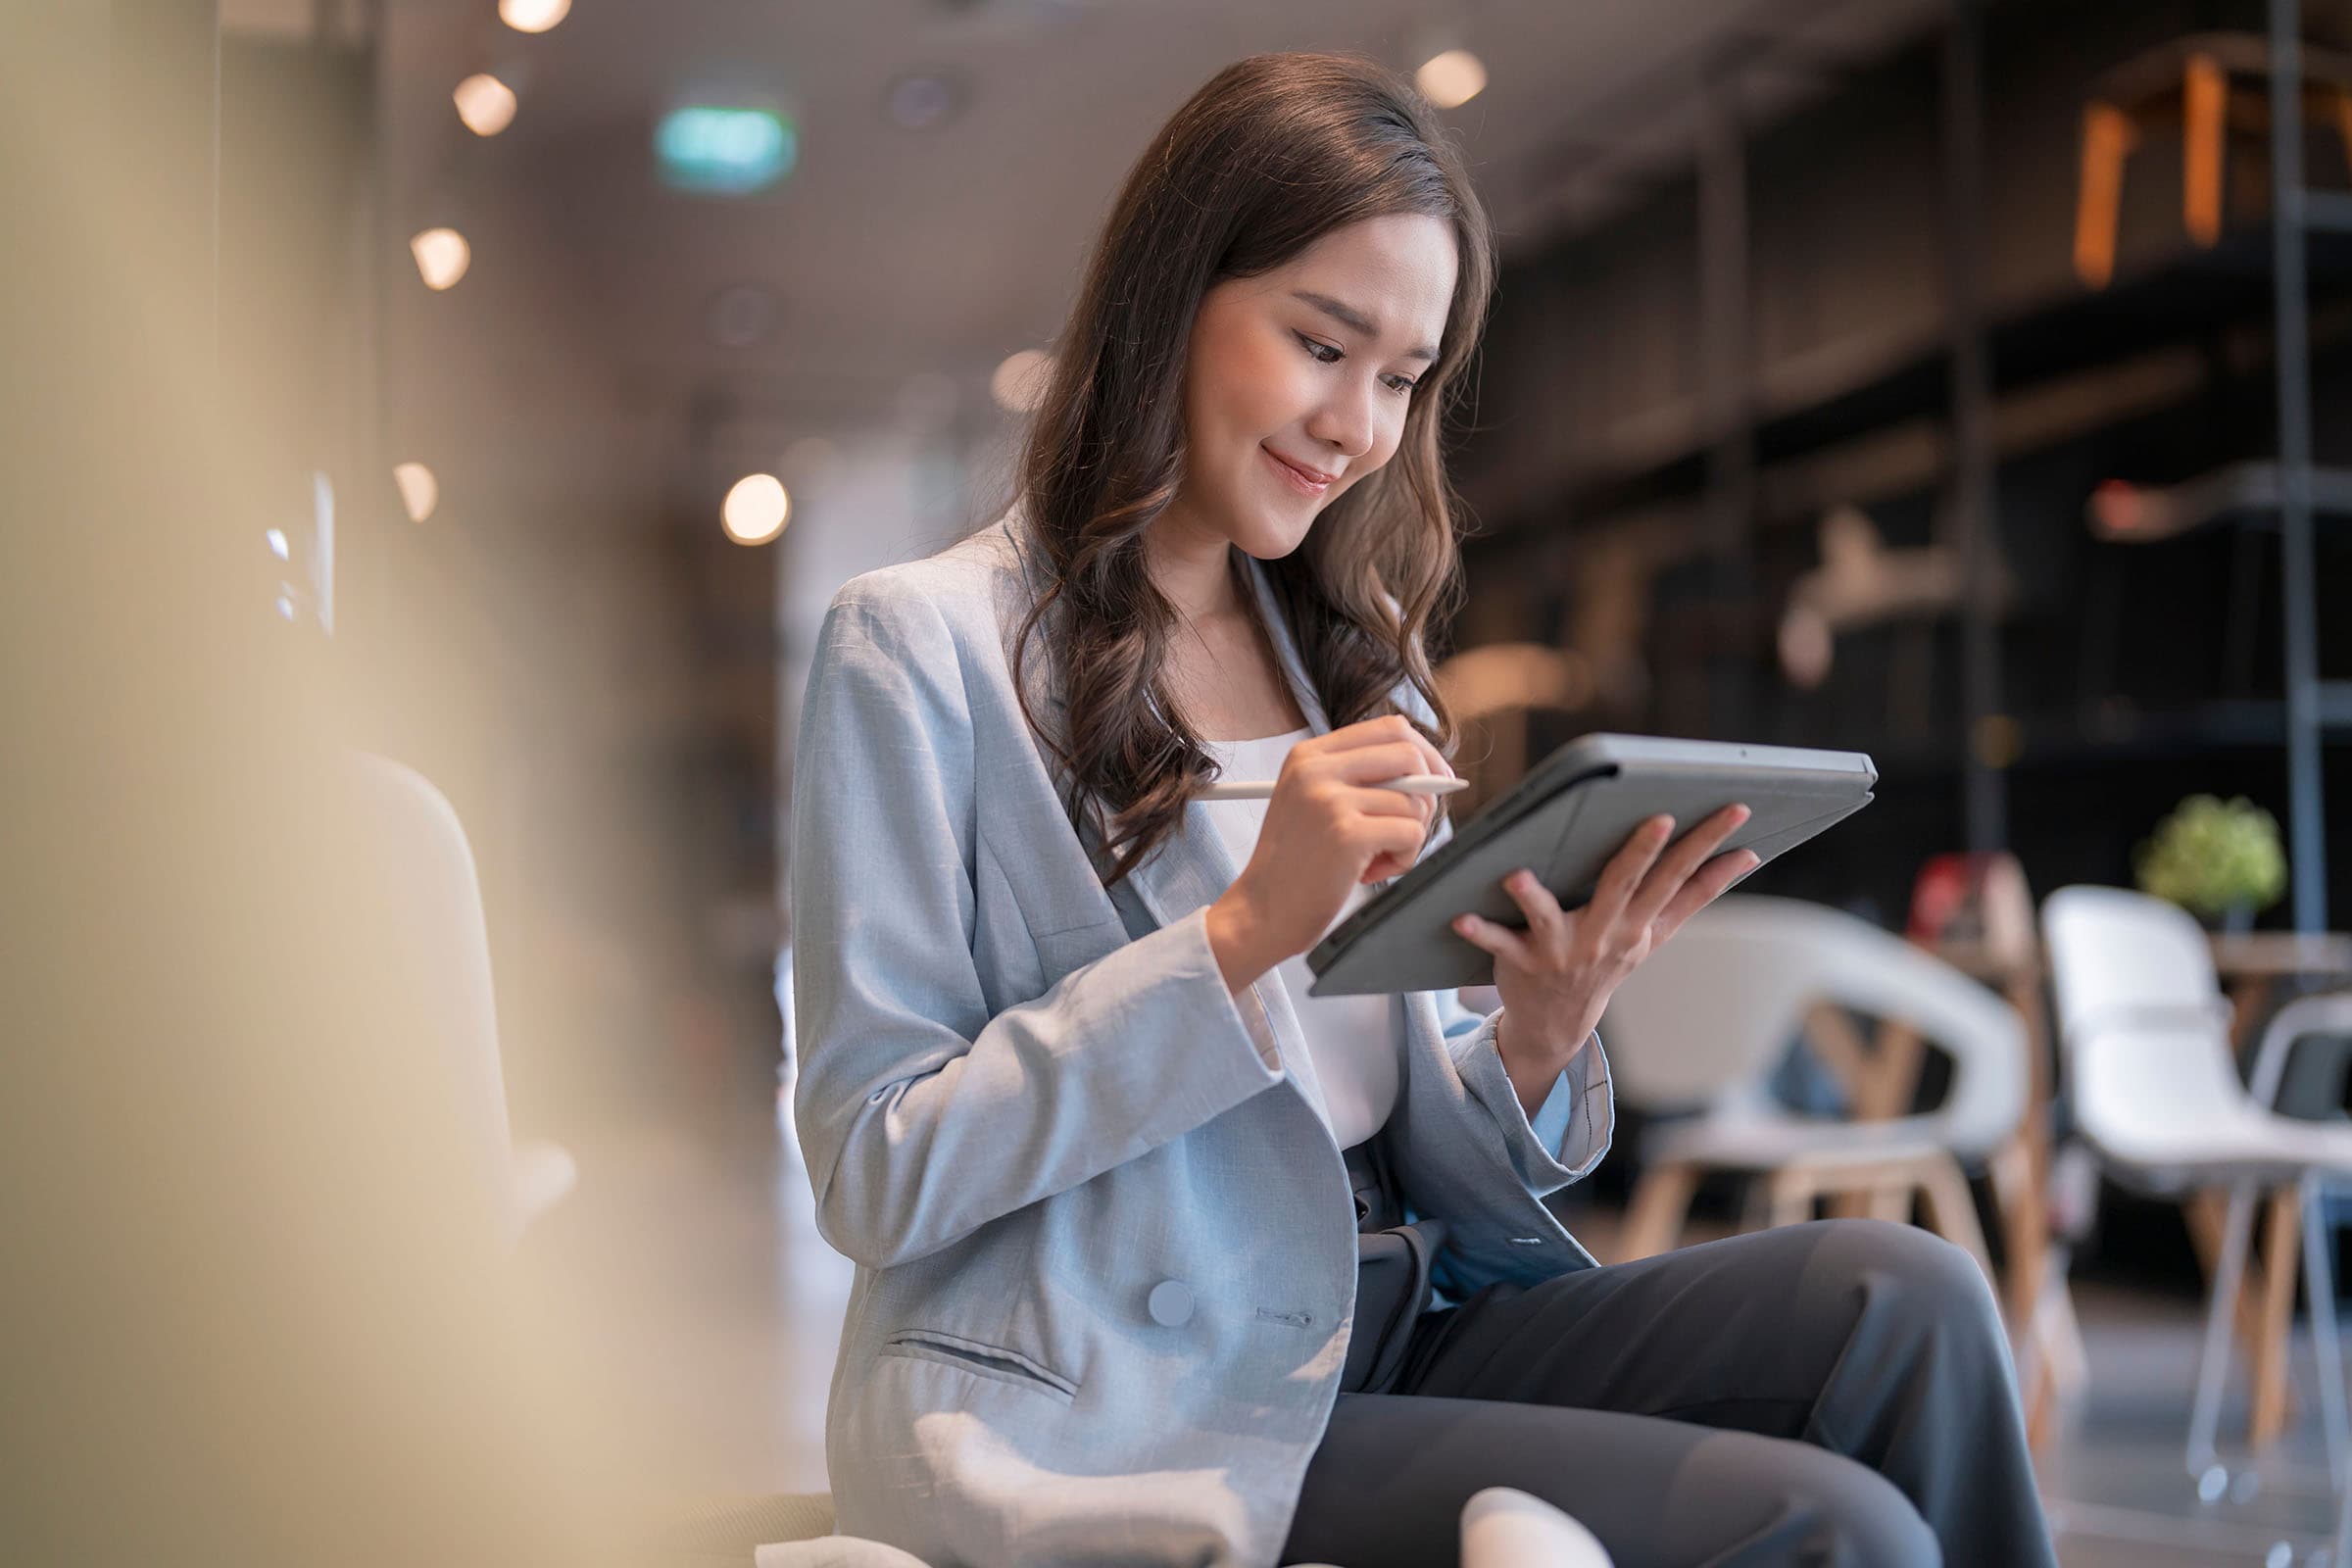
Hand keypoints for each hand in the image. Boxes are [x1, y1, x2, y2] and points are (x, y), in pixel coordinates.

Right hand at [1205, 714, 1453, 992]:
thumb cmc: (1296, 863)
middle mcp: (1316, 769)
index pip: (1388, 728)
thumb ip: (1360, 778)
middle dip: (1427, 792)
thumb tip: (1430, 769)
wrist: (1262, 911)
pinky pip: (1411, 834)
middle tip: (1410, 825)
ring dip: (1408, 837)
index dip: (1423, 752)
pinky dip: (1404, 858)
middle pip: (1409, 754)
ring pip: (1414, 801)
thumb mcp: (1313, 801)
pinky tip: (1372, 871)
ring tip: (1374, 858)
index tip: (1435, 778)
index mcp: (1309, 755)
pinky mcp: (1347, 834)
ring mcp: (1330, 799)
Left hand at [1451, 806, 1760, 1089]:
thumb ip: (1696, 893)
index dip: (1708, 844)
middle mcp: (1605, 935)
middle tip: (1660, 818)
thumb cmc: (1610, 958)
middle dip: (1644, 853)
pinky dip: (1479, 931)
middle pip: (1626, 886)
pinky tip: (1458, 916)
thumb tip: (1748, 856)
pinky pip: (1497, 945)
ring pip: (1549, 917)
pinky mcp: (1521, 961)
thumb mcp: (1656, 932)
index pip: (1679, 877)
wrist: (1558, 1022)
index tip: (1736, 811)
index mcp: (1640, 923)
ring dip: (1533, 898)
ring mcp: (1561, 950)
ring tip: (1518, 876)